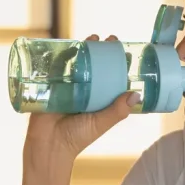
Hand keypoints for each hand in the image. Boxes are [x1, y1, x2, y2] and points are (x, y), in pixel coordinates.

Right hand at [25, 34, 140, 158]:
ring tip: (92, 38)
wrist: (48, 145)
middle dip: (101, 51)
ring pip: (77, 63)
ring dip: (84, 49)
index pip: (110, 78)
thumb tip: (136, 94)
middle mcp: (84, 91)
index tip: (125, 51)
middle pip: (94, 66)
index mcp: (98, 99)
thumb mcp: (100, 123)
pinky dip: (62, 54)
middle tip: (108, 40)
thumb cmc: (76, 138)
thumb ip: (117, 111)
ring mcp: (67, 86)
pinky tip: (69, 44)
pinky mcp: (51, 85)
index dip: (117, 65)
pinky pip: (57, 67)